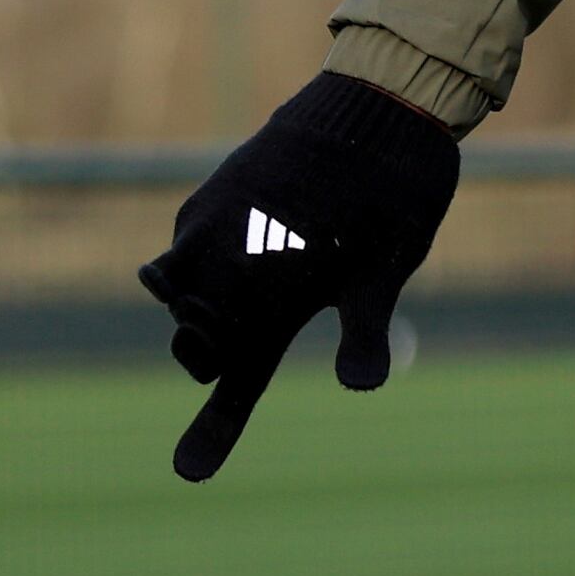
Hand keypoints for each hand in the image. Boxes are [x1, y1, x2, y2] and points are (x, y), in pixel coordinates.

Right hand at [136, 72, 465, 480]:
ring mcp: (210, 220)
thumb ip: (367, 329)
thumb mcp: (389, 265)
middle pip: (196, 340)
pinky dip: (208, 264)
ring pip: (180, 292)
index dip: (216, 426)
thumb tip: (364, 388)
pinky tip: (255, 248)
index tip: (189, 474)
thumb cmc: (394, 190)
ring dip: (206, 308)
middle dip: (215, 354)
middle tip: (252, 338)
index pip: (229, 372)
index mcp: (272, 283)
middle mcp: (225, 253)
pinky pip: (188, 247)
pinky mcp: (210, 195)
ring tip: (263, 287)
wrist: (377, 100)